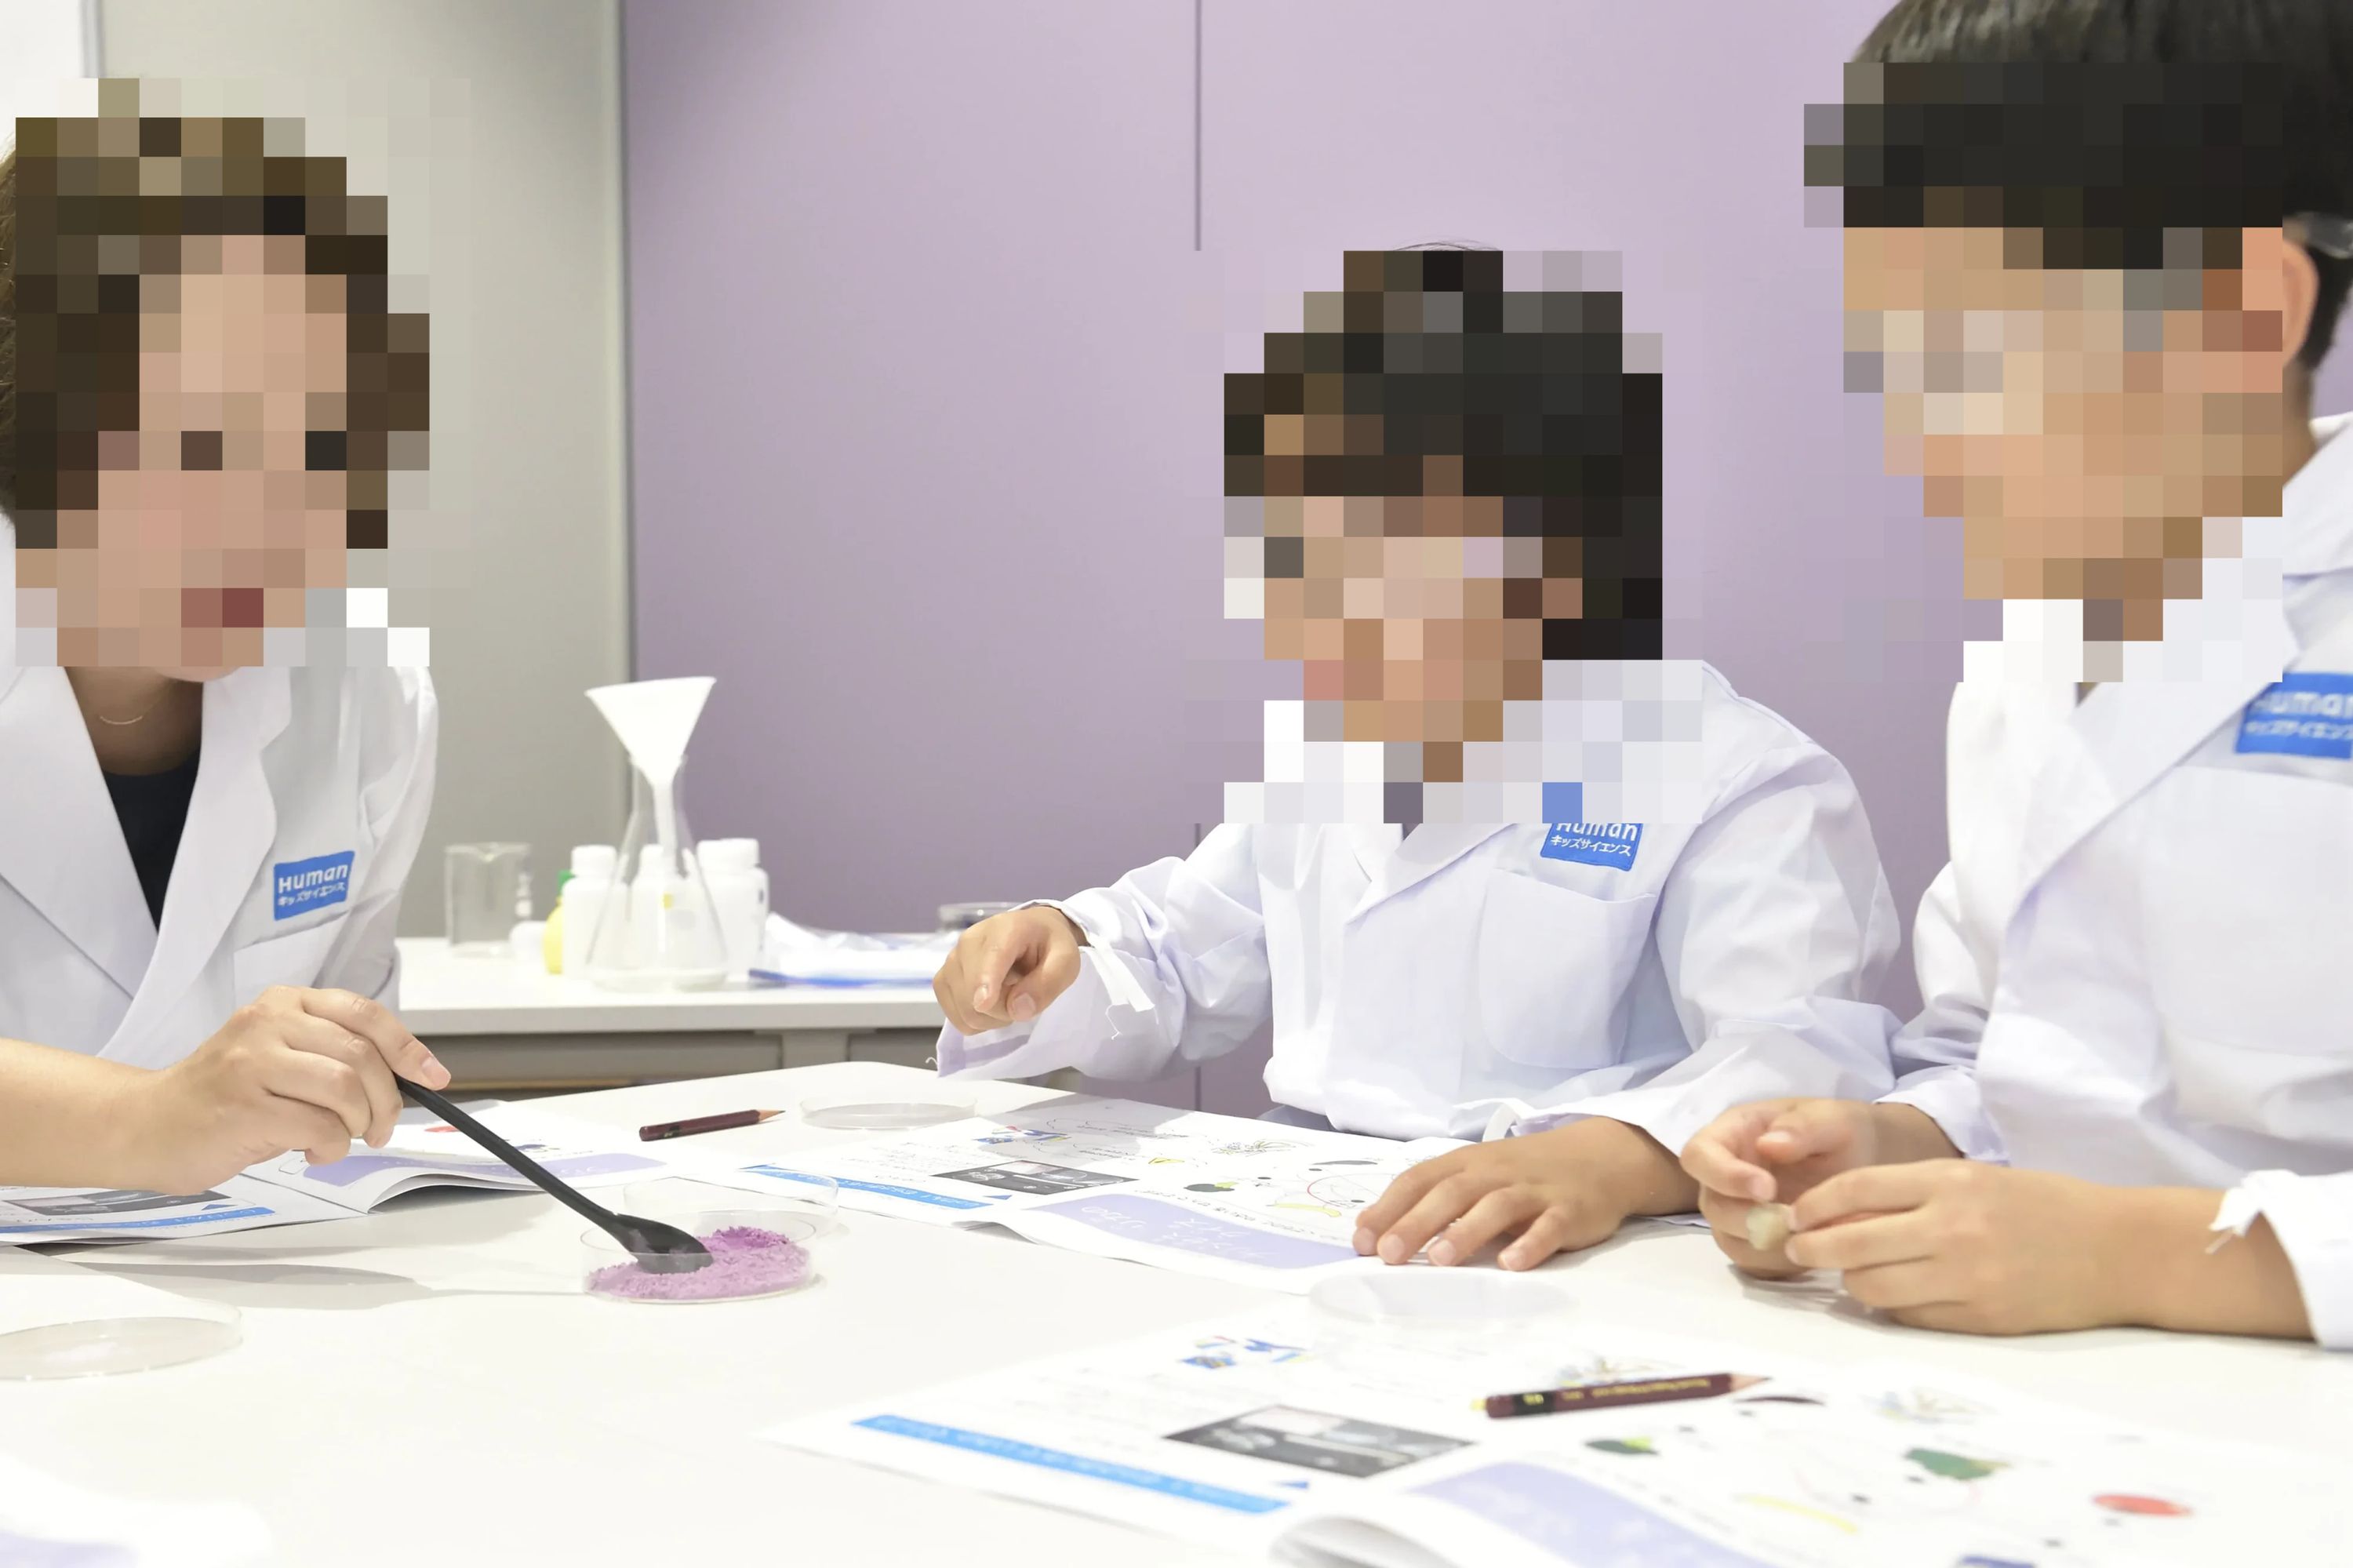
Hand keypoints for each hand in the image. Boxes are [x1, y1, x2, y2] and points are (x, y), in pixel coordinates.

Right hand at [119, 987, 450, 1192]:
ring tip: (342, 1139)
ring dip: (358, 1125)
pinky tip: (312, 1150)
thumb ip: (332, 1054)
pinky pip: (318, 1127)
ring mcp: (253, 1063)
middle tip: (379, 1129)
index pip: (365, 1015)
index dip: (407, 1049)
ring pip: (345, 1090)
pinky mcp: (244, 1106)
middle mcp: (269, 1023)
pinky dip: (330, 1146)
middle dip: (386, 1101)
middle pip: (362, 1056)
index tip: (433, 1077)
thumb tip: (404, 1076)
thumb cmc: (223, 1095)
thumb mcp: (280, 1056)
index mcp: (285, 1003)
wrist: (147, 1124)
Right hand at [931, 906, 1083, 1033]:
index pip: (992, 957)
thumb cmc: (1048, 947)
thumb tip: (1017, 1009)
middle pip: (976, 995)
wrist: (1030, 933)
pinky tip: (989, 1003)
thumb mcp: (1066, 962)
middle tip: (1023, 997)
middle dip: (1004, 1010)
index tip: (984, 1003)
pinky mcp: (942, 978)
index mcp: (1007, 930)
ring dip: (990, 1017)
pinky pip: (953, 1014)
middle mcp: (970, 940)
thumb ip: (1049, 984)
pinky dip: (974, 1019)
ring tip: (1007, 996)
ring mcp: (951, 960)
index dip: (985, 981)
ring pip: (964, 1009)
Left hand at [1353, 1118, 1690, 1271]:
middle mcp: (1495, 1173)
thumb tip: (1379, 1233)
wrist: (1599, 1156)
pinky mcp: (1569, 1210)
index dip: (1389, 1208)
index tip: (1361, 1241)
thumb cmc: (1524, 1172)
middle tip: (1388, 1254)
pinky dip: (1530, 1243)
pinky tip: (1512, 1264)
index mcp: (1467, 1164)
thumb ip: (1437, 1199)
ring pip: (1496, 1206)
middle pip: (1451, 1193)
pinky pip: (1549, 1227)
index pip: (1419, 1180)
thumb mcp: (1478, 1175)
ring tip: (1440, 1259)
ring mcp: (1533, 1190)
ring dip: (1466, 1231)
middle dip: (1416, 1223)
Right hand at [1681, 1097, 1888, 1276]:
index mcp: (1731, 1135)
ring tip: (1808, 1234)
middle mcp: (1724, 1176)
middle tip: (1792, 1219)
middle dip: (1746, 1218)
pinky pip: (1753, 1261)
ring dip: (1765, 1244)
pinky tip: (1811, 1248)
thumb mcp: (1830, 1117)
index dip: (1723, 1176)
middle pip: (1711, 1205)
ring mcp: (1737, 1211)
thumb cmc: (1840, 1131)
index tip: (1768, 1188)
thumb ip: (1802, 1126)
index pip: (1699, 1156)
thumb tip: (1767, 1145)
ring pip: (1728, 1238)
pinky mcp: (1755, 1241)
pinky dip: (1779, 1262)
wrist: (1863, 1160)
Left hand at [1785, 1161, 2135, 1334]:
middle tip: (1797, 1251)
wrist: (2119, 1250)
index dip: (1813, 1206)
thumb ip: (1911, 1192)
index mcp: (1949, 1182)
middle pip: (1850, 1244)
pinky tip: (1899, 1297)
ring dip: (1852, 1283)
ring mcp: (1966, 1277)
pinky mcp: (1981, 1318)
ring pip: (1872, 1288)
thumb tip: (1836, 1213)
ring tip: (1855, 1275)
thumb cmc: (2044, 1206)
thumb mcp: (1975, 1179)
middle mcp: (1951, 1228)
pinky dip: (1893, 1309)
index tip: (1795, 1217)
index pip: (1853, 1190)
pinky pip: (1910, 1318)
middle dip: (1811, 1249)